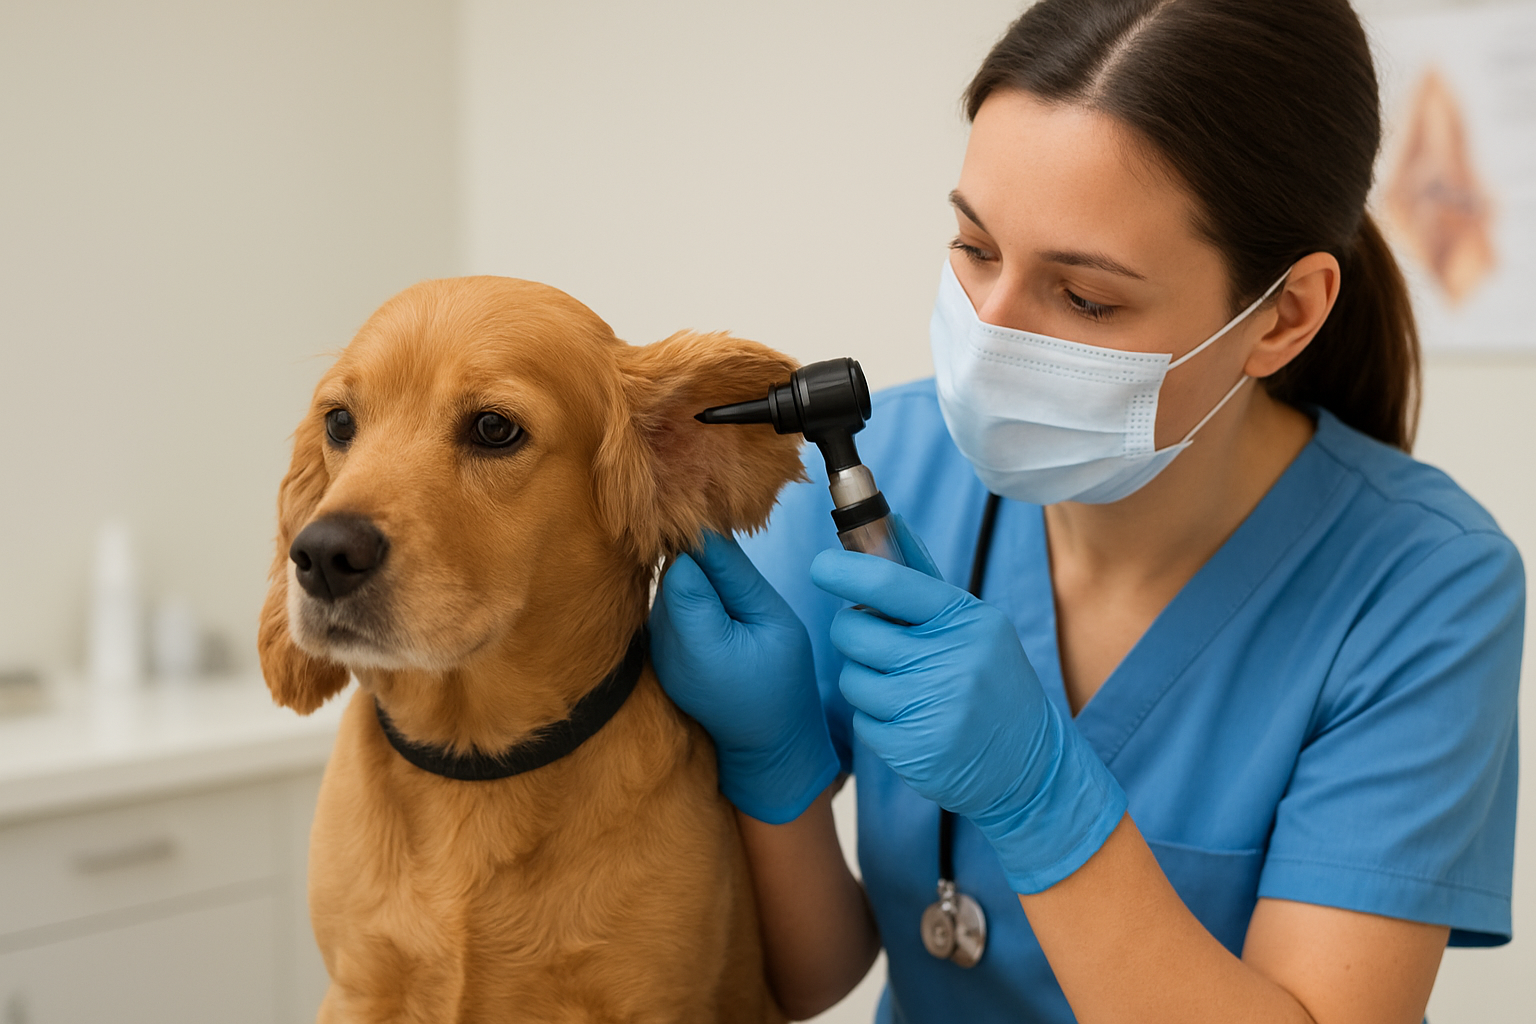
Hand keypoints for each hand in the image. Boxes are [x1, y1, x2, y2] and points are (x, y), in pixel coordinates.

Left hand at [650, 531, 839, 823]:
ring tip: (733, 611)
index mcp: (694, 639)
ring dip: (697, 585)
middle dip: (702, 566)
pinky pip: (669, 607)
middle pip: (670, 573)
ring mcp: (655, 649)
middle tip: (740, 588)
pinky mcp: (656, 651)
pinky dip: (692, 604)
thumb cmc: (781, 682)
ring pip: (668, 586)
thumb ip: (736, 577)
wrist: (764, 742)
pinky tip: (718, 622)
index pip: (682, 565)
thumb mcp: (773, 623)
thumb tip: (708, 526)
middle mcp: (663, 643)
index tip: (732, 549)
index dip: (705, 547)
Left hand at [810, 518, 1126, 893]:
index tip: (820, 567)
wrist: (1028, 764)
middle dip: (853, 632)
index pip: (891, 584)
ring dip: (864, 679)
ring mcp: (929, 708)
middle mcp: (949, 661)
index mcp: (965, 620)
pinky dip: (875, 718)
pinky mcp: (911, 749)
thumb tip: (890, 521)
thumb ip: (926, 580)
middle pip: (856, 631)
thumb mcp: (975, 626)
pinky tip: (908, 719)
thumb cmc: (993, 682)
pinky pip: (861, 720)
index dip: (845, 572)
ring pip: (852, 677)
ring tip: (901, 685)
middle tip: (875, 639)